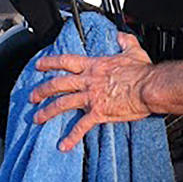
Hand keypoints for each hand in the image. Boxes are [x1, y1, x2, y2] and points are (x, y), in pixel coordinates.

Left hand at [29, 32, 153, 151]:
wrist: (149, 88)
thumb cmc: (143, 72)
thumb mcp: (133, 50)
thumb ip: (124, 41)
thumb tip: (120, 35)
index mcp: (95, 66)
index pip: (66, 61)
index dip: (50, 63)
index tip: (39, 65)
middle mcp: (89, 81)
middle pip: (58, 84)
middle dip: (42, 90)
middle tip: (32, 96)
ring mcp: (91, 97)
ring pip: (62, 104)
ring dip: (47, 112)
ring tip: (37, 118)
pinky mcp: (98, 113)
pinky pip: (81, 127)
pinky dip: (71, 137)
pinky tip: (63, 145)